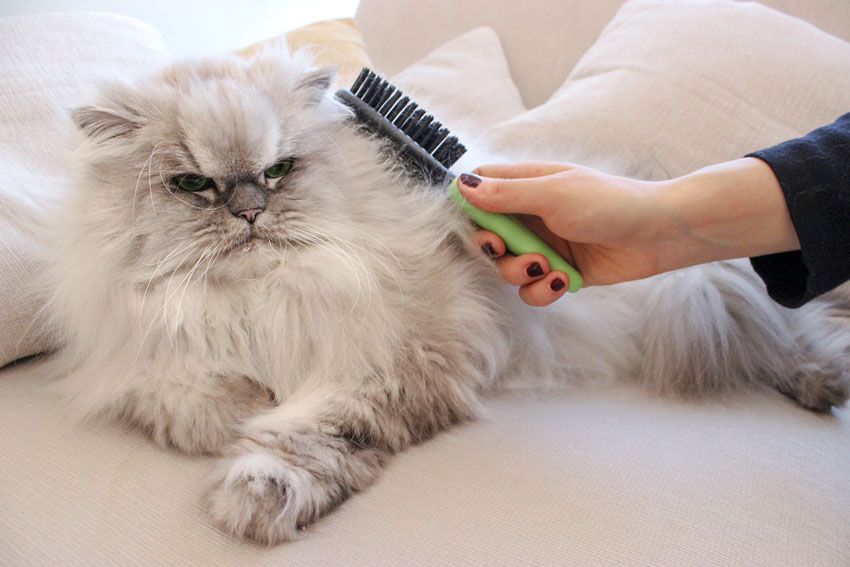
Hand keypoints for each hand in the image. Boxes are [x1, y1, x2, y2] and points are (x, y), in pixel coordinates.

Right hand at [459, 159, 797, 305]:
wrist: (660, 233)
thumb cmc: (611, 203)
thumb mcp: (553, 194)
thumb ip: (506, 194)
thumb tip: (461, 185)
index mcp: (526, 185)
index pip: (479, 190)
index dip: (468, 208)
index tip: (475, 224)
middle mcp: (531, 214)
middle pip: (487, 235)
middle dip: (493, 249)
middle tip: (505, 250)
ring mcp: (545, 244)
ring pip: (508, 267)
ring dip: (520, 273)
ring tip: (546, 268)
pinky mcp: (561, 271)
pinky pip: (534, 288)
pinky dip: (543, 290)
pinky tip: (565, 281)